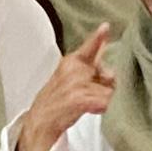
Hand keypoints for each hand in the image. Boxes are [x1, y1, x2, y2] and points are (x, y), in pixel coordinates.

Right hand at [15, 24, 119, 150]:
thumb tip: (112, 72)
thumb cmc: (56, 102)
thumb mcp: (70, 79)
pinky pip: (106, 101)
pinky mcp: (80, 98)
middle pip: (109, 73)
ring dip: (106, 100)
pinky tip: (94, 110)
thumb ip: (91, 70)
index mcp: (71, 62)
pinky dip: (104, 108)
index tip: (106, 26)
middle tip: (96, 93)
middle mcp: (74, 69)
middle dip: (109, 85)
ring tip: (90, 105)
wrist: (39, 124)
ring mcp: (76, 83)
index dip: (99, 37)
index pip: (90, 47)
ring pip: (109, 90)